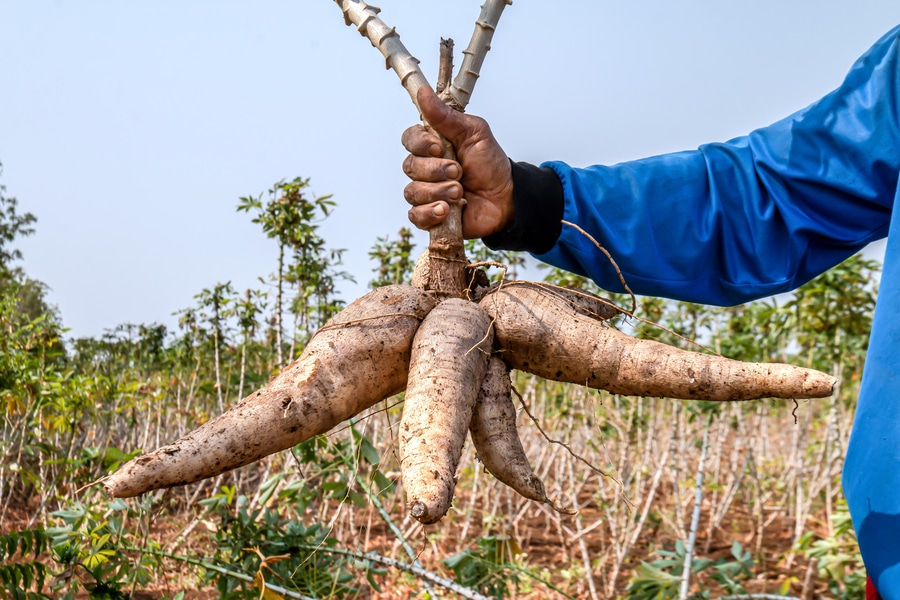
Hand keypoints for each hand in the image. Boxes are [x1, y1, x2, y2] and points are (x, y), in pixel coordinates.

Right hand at [401, 87, 513, 238]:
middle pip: (410, 166)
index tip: (440, 147)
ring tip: (459, 193)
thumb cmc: (490, 164)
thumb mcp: (474, 134)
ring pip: (412, 191)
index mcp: (433, 145)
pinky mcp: (430, 216)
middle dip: (436, 170)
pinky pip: (415, 215)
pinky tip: (446, 210)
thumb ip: (446, 117)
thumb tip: (423, 93)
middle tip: (459, 172)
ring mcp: (426, 192)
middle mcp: (425, 168)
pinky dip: (429, 213)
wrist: (506, 198)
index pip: (410, 139)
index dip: (421, 144)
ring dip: (437, 191)